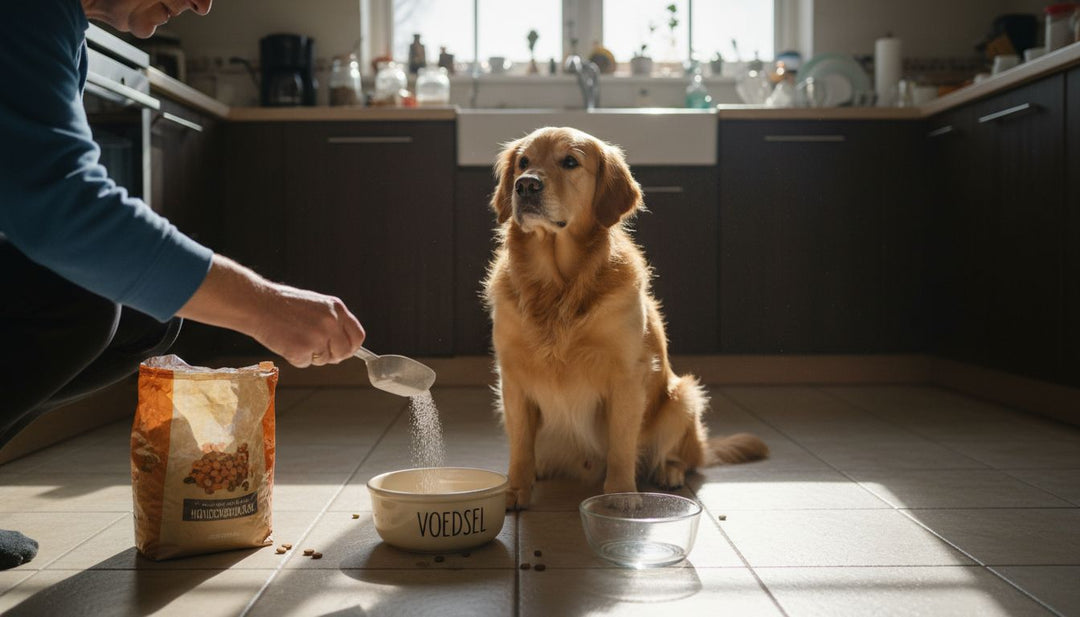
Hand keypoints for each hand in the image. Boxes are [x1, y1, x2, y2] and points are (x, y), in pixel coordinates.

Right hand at [249, 281, 365, 367]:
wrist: (258, 304)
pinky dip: (295, 358)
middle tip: (316, 350)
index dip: (351, 347)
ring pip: (324, 359)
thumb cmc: (284, 305)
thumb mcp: (317, 305)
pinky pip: (305, 363)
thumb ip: (333, 321)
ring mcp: (318, 336)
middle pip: (344, 352)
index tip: (343, 351)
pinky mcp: (302, 349)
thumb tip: (345, 343)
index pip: (358, 336)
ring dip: (311, 356)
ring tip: (295, 338)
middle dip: (332, 356)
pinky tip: (286, 342)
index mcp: (337, 309)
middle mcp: (331, 322)